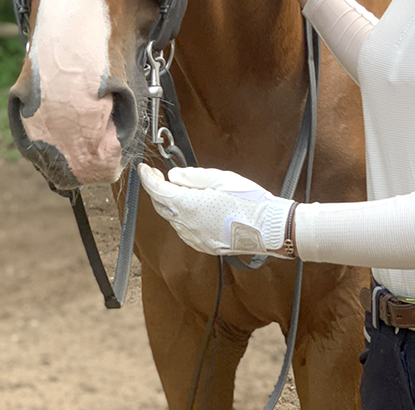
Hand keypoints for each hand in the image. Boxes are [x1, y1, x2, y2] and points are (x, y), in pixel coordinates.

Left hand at [138, 163, 294, 257]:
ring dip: (172, 204)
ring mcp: (196, 239)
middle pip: (162, 206)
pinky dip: (183, 217)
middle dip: (158, 190)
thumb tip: (173, 177)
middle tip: (160, 175)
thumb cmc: (249, 200)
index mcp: (189, 206)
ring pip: (174, 219)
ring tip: (182, 189)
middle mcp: (188, 226)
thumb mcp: (220, 178)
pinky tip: (194, 208)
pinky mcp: (205, 246)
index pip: (158, 191)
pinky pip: (186, 230)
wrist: (270, 227)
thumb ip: (192, 176)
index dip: (148, 178)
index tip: (144, 169)